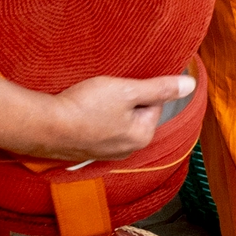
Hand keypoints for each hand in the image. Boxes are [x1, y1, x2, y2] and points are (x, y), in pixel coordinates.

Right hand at [37, 72, 196, 161]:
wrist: (45, 127)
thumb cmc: (86, 107)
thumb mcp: (127, 90)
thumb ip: (160, 88)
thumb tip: (191, 85)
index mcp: (143, 135)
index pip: (154, 102)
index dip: (138, 87)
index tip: (122, 83)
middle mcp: (127, 149)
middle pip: (135, 112)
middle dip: (123, 98)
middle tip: (105, 90)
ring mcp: (106, 152)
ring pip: (115, 120)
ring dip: (107, 107)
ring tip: (91, 99)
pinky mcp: (87, 150)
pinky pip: (98, 128)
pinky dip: (92, 118)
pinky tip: (81, 110)